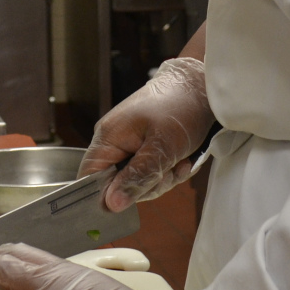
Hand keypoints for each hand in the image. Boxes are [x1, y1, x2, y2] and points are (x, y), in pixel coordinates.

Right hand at [78, 57, 213, 211]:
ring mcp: (132, 145)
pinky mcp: (148, 147)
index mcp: (108, 138)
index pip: (89, 180)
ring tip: (181, 161)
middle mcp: (116, 142)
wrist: (201, 84)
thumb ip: (137, 176)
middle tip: (170, 171)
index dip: (104, 198)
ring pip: (140, 182)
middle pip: (118, 186)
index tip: (129, 204)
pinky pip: (154, 172)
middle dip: (148, 185)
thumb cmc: (180, 106)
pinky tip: (184, 159)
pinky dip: (171, 170)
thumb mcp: (162, 146)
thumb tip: (111, 205)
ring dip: (164, 177)